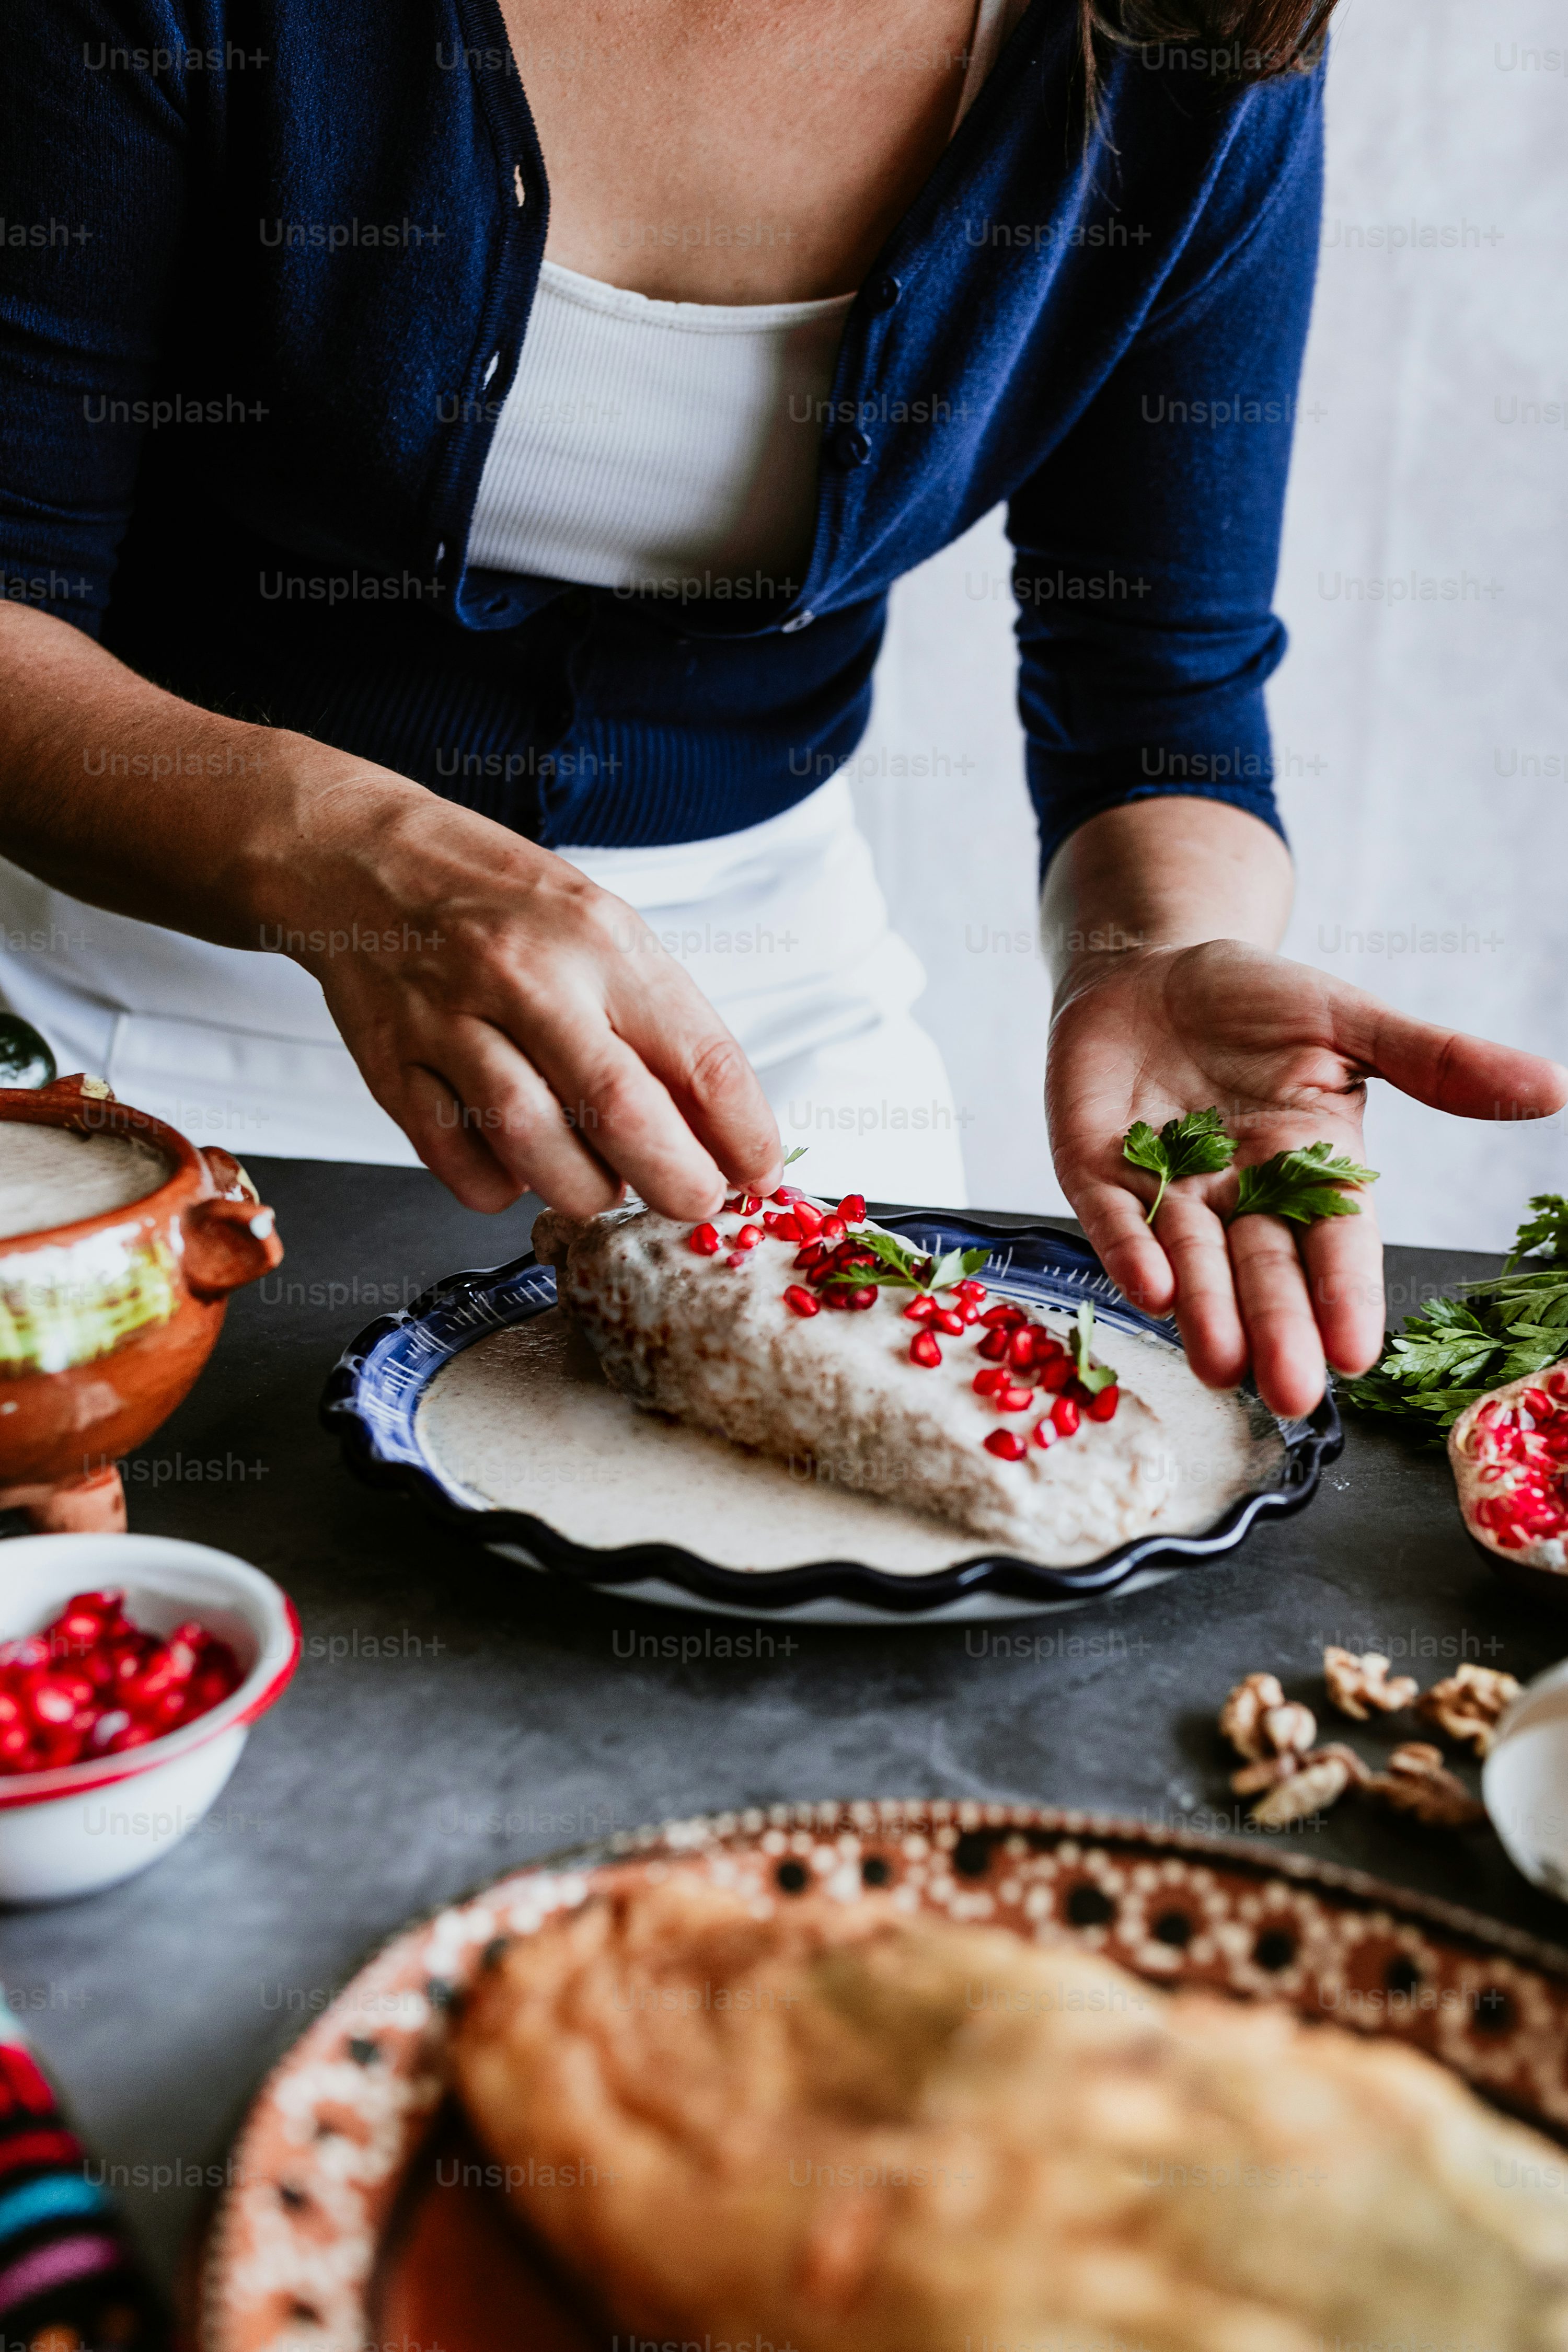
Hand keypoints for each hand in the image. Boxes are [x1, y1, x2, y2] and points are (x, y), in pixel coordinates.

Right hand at [268, 763, 781, 1218]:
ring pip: (536, 1149)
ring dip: (588, 1191)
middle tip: (693, 1202)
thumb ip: (656, 1022)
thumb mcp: (600, 929)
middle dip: (676, 1182)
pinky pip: (461, 1165)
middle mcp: (526, 978)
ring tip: (604, 1182)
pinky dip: (503, 1187)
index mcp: (598, 939)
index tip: (759, 1173)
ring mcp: (450, 1024)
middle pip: (621, 1113)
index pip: (699, 1055)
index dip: (743, 1133)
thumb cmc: (497, 900)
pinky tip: (520, 1166)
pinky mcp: (392, 1068)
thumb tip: (719, 1131)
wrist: (356, 860)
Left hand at [1046, 938, 1567, 1417]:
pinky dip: (1130, 1251)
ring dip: (1205, 1314)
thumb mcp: (1347, 1021)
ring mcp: (1167, 1189)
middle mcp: (1241, 1195)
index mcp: (1313, 1168)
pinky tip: (1150, 1289)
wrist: (1148, 967)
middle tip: (1290, 1391)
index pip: (1337, 1244)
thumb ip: (1436, 1061)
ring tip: (1222, 1365)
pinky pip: (1114, 1220)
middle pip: (1263, 1273)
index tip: (1356, 1353)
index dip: (1346, 1297)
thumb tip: (1552, 1087)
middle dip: (1277, 1330)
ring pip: (1191, 1263)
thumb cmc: (1254, 1000)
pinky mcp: (1096, 1172)